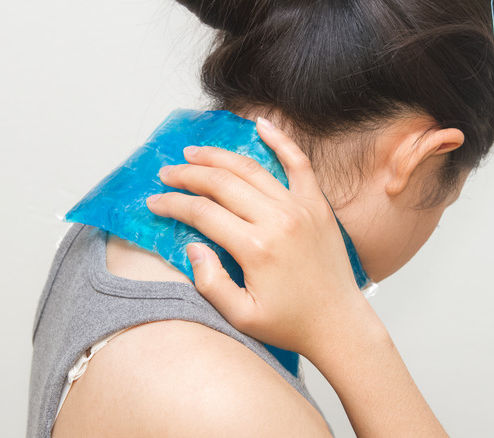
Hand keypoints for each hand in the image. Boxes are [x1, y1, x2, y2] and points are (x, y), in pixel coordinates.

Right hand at [145, 117, 363, 356]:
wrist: (338, 323)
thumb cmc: (291, 324)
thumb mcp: (242, 316)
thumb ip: (211, 282)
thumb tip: (193, 247)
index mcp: (256, 248)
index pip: (202, 213)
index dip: (173, 204)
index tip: (155, 202)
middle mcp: (277, 221)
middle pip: (221, 183)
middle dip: (188, 175)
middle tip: (167, 173)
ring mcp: (300, 208)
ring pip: (251, 169)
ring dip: (218, 156)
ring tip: (194, 152)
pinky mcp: (317, 206)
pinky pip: (299, 164)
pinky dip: (280, 141)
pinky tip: (261, 124)